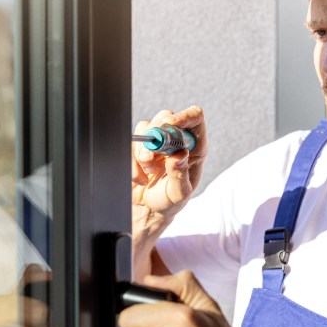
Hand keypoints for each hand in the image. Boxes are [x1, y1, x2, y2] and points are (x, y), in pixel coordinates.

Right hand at [132, 106, 207, 220]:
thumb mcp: (179, 194)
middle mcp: (176, 140)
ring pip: (145, 128)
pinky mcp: (139, 147)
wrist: (149, 210)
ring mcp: (157, 142)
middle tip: (151, 158)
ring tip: (149, 172)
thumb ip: (180, 175)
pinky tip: (141, 178)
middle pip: (165, 117)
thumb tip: (180, 155)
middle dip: (156, 135)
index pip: (194, 118)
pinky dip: (133, 162)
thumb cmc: (171, 201)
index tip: (170, 124)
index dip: (184, 116)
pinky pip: (132, 143)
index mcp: (194, 146)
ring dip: (143, 151)